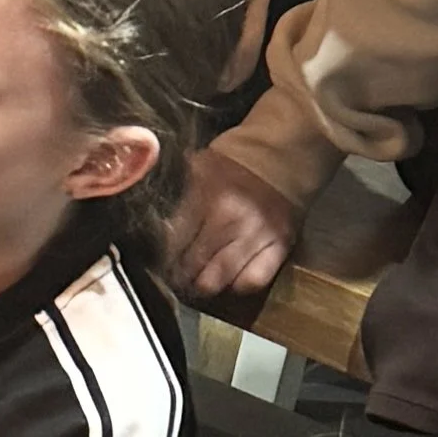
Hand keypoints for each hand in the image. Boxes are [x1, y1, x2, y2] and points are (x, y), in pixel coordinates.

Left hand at [166, 144, 301, 299]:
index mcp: (204, 195)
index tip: (156, 263)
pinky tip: (229, 278)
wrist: (285, 151)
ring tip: (196, 281)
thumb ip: (176, 193)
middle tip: (173, 277)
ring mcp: (257, 234)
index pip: (172, 242)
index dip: (161, 258)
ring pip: (218, 278)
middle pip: (192, 265)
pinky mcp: (280, 245)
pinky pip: (252, 281)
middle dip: (178, 275)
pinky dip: (237, 285)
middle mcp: (230, 218)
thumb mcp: (197, 165)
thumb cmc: (235, 159)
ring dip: (203, 284)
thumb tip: (151, 222)